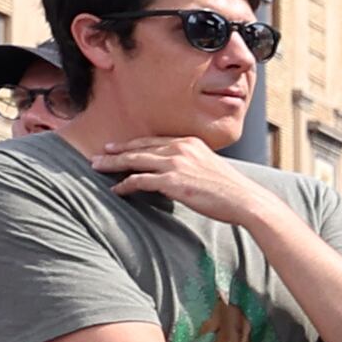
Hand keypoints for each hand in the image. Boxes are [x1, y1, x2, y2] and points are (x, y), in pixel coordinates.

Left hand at [98, 142, 290, 234]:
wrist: (244, 199)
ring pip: (134, 161)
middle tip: (98, 154)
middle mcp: (180, 148)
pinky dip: (125, 184)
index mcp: (189, 142)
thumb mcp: (210, 167)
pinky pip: (139, 181)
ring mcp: (175, 164)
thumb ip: (192, 164)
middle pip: (139, 147)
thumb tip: (179, 174)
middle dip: (116, 151)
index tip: (118, 146)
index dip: (132, 144)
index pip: (153, 141)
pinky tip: (116, 189)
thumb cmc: (231, 189)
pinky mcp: (171, 181)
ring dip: (112, 164)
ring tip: (97, 167)